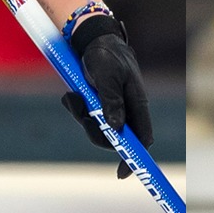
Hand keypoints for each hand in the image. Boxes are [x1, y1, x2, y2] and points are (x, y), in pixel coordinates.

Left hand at [60, 14, 154, 178]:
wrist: (93, 38)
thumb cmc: (105, 54)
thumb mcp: (107, 75)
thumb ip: (111, 101)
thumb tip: (115, 129)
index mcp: (137, 103)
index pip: (142, 139)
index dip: (133, 157)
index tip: (122, 173)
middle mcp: (127, 109)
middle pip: (115, 138)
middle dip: (96, 132)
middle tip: (82, 114)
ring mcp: (112, 107)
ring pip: (97, 128)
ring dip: (82, 117)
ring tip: (74, 96)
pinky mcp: (98, 103)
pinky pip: (87, 117)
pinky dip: (76, 109)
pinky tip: (72, 94)